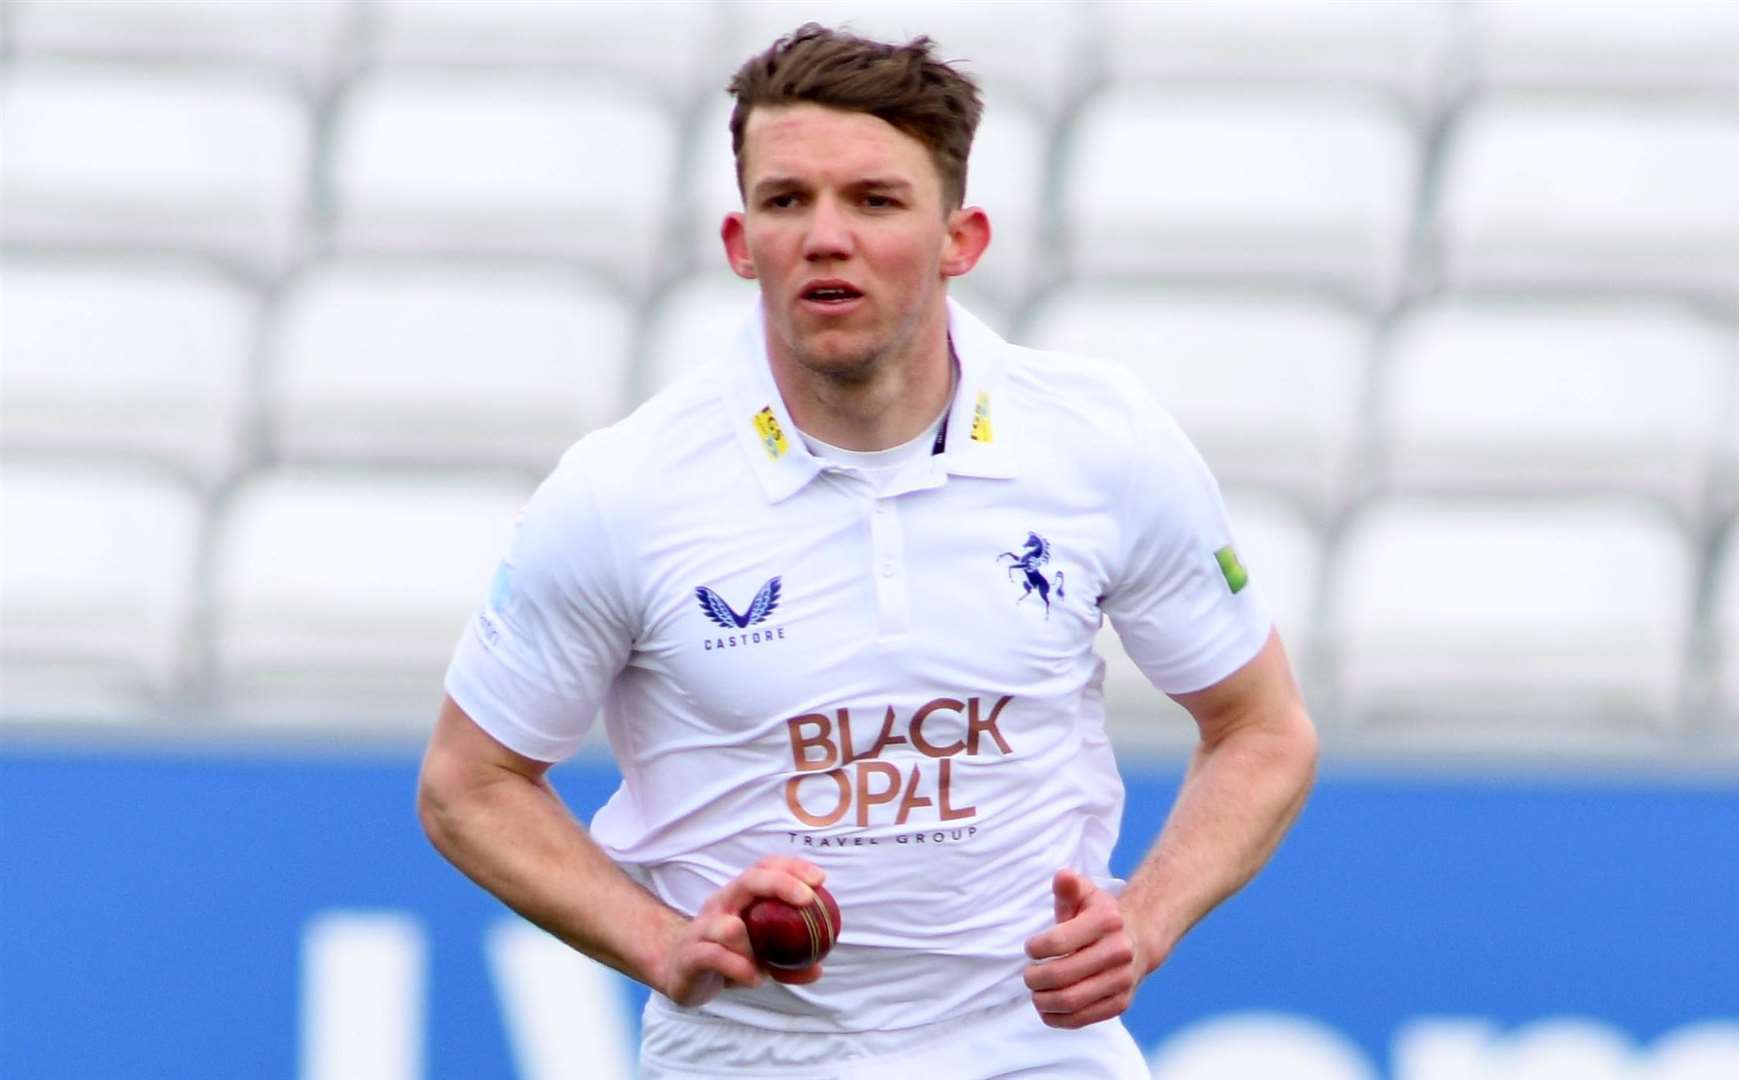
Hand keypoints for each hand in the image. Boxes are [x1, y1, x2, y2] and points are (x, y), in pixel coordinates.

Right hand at [658, 855, 826, 1006]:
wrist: (678, 972)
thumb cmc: (725, 956)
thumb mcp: (759, 958)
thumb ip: (787, 963)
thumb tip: (819, 968)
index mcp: (738, 897)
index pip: (764, 868)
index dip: (792, 867)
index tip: (820, 879)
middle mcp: (720, 904)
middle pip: (749, 880)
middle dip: (781, 884)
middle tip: (808, 899)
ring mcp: (702, 927)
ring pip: (730, 926)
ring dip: (753, 948)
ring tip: (764, 969)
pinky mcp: (689, 954)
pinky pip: (715, 955)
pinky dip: (739, 968)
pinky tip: (753, 979)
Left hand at [1022, 868, 1145, 1028]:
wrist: (1137, 939)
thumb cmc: (1098, 915)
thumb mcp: (1084, 895)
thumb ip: (1068, 887)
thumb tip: (1062, 876)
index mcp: (1107, 920)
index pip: (1058, 941)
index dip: (1035, 948)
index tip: (1030, 949)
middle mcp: (1119, 951)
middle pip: (1062, 975)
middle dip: (1035, 978)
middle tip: (1028, 976)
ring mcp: (1122, 980)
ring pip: (1071, 1000)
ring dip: (1043, 1001)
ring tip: (1035, 994)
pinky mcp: (1121, 1003)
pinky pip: (1083, 1018)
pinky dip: (1058, 1018)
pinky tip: (1047, 1010)